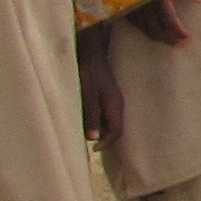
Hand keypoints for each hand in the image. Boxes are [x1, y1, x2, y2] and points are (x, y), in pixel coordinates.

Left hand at [75, 31, 123, 149]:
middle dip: (102, 137)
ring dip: (98, 128)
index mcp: (115, 106)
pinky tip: (84, 116)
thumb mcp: (88, 96)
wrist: (92, 52)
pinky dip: (96, 119)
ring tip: (83, 129)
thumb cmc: (89, 73)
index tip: (93, 149)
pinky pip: (105, 113)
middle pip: (114, 128)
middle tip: (86, 141)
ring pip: (109, 121)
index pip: (116, 132)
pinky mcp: (107, 95)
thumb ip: (91, 117)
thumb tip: (92, 139)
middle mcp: (117, 105)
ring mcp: (113, 100)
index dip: (106, 143)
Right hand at [127, 0, 195, 46]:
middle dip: (169, 38)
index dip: (178, 31)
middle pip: (156, 28)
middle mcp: (142, 2)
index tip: (187, 37)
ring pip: (144, 28)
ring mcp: (129, 5)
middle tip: (180, 42)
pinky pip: (134, 23)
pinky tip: (153, 31)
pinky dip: (145, 30)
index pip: (168, 19)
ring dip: (157, 36)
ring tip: (170, 40)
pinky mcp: (120, 5)